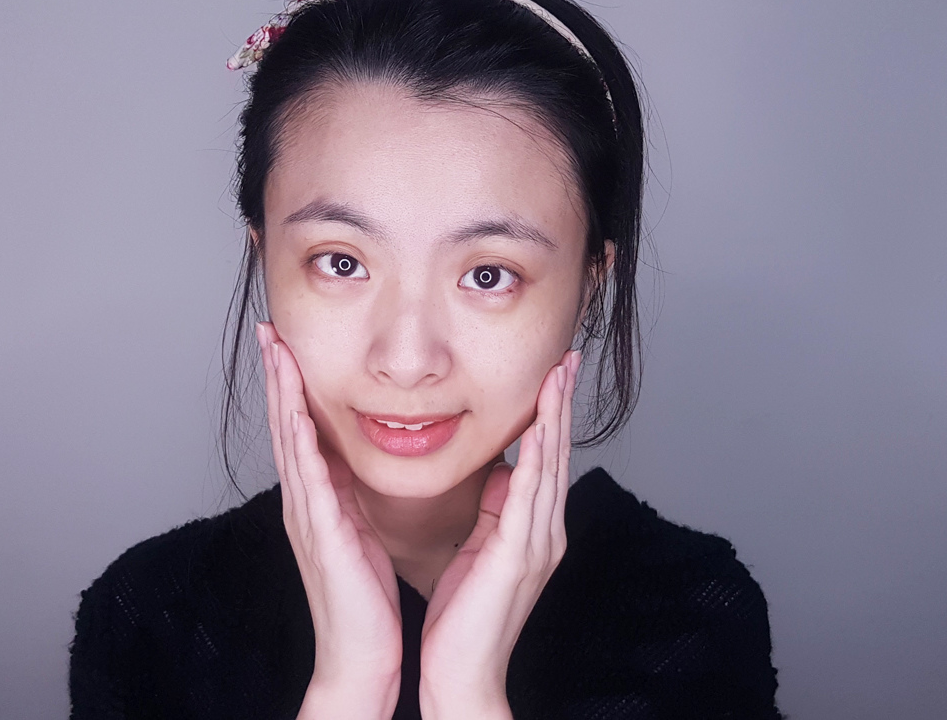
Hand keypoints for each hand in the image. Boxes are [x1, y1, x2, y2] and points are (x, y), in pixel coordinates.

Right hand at [256, 322, 402, 719]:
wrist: (361, 653)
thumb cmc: (366, 596)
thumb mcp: (364, 530)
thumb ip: (360, 494)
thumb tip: (369, 460)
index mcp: (319, 498)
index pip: (303, 429)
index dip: (295, 386)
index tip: (292, 345)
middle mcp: (304, 500)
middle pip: (286, 423)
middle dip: (278, 374)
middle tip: (270, 330)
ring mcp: (306, 513)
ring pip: (288, 437)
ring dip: (281, 391)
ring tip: (274, 348)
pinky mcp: (319, 529)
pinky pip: (306, 472)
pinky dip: (296, 434)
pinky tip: (294, 405)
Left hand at [417, 349, 580, 719]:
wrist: (461, 674)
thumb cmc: (463, 616)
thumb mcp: (481, 548)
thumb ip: (494, 510)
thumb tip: (498, 472)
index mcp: (533, 528)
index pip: (546, 457)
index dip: (552, 412)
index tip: (554, 371)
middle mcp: (544, 531)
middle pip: (557, 452)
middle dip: (563, 401)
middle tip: (569, 355)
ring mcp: (536, 544)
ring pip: (549, 466)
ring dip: (555, 417)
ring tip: (559, 374)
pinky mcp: (517, 557)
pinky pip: (527, 498)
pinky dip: (535, 460)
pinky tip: (537, 429)